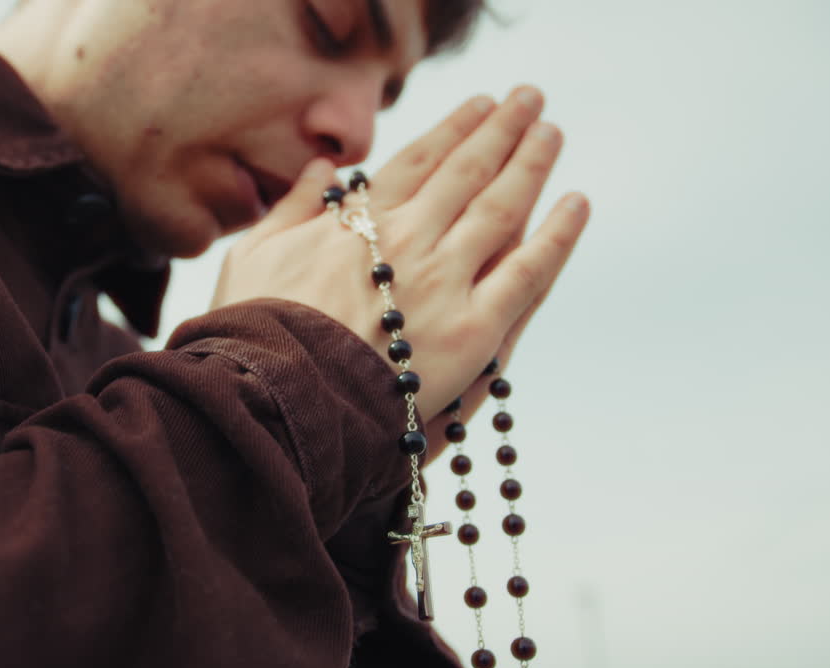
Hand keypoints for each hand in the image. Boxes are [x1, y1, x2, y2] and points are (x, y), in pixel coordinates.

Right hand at [212, 86, 588, 436]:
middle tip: (529, 100)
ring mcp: (444, 283)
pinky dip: (557, 235)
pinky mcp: (473, 334)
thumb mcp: (251, 256)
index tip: (482, 104)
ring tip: (552, 133)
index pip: (418, 160)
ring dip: (531, 163)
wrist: (275, 406)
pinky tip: (577, 204)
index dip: (454, 127)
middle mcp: (408, 240)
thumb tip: (323, 169)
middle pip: (466, 172)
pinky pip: (527, 274)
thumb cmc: (251, 337)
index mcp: (357, 223)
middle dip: (502, 129)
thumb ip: (291, 208)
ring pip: (501, 209)